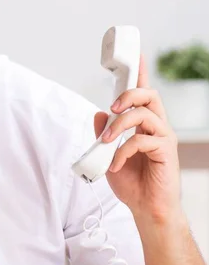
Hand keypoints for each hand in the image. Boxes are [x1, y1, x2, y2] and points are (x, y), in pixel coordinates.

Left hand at [94, 55, 182, 226]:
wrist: (146, 209)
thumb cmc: (132, 182)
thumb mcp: (108, 155)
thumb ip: (104, 134)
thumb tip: (99, 114)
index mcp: (144, 125)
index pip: (143, 94)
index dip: (140, 73)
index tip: (135, 55)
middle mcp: (157, 127)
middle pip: (149, 95)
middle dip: (128, 94)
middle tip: (112, 108)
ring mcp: (163, 138)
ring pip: (144, 114)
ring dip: (120, 125)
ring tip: (106, 142)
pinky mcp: (166, 152)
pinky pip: (141, 140)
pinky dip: (123, 151)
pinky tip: (117, 164)